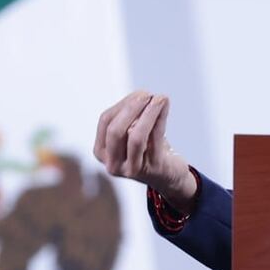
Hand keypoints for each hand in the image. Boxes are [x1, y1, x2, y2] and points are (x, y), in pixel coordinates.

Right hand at [94, 91, 196, 211]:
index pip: (105, 121)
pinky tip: (165, 106)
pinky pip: (155, 140)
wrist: (168, 176)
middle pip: (115, 131)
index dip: (123, 104)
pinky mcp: (153, 169)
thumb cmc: (148, 148)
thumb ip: (130, 115)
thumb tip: (141, 96)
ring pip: (136, 137)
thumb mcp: (132, 132)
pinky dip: (160, 119)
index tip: (139, 94)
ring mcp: (132, 169)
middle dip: (131, 108)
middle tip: (146, 94)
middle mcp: (112, 164)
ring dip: (148, 113)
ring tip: (160, 98)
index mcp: (101, 152)